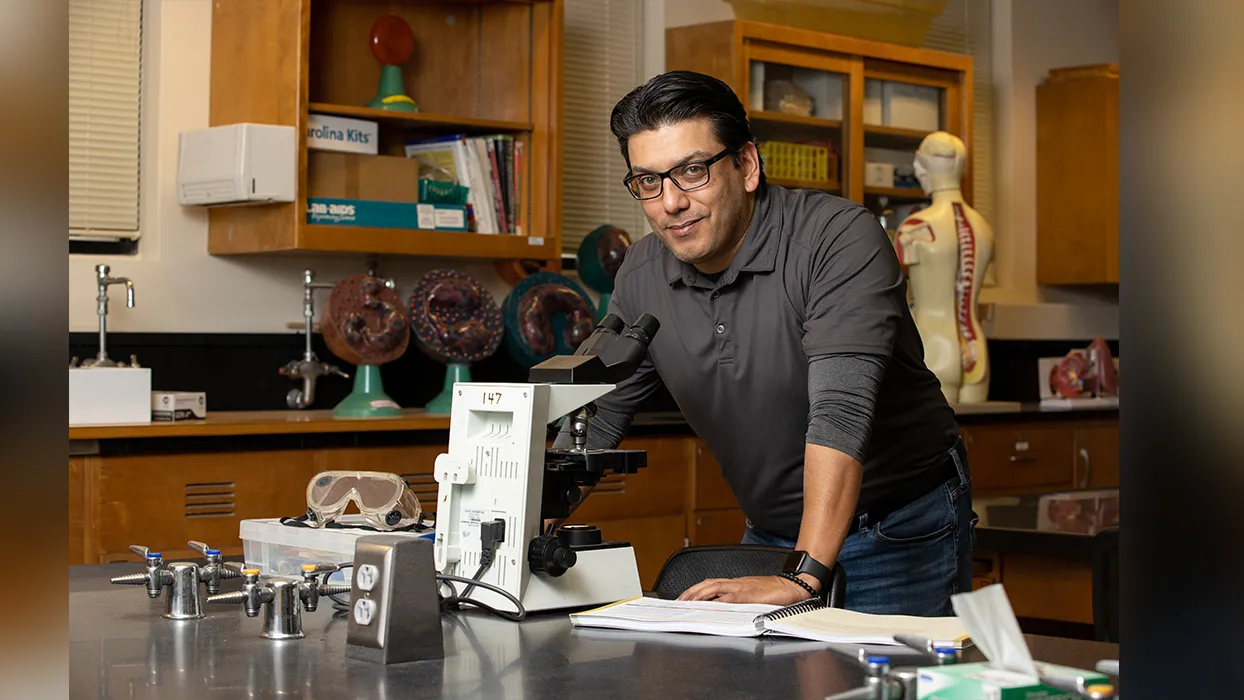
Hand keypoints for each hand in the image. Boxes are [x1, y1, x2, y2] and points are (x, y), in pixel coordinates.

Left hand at [677, 575, 816, 605]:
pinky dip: (718, 602)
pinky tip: (709, 607)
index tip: (685, 597)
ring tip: (687, 602)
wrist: (794, 584)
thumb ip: (741, 598)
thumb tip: (726, 607)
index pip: (712, 584)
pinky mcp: (750, 595)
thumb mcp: (755, 593)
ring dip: (699, 594)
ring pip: (715, 587)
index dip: (697, 589)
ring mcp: (742, 588)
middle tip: (679, 601)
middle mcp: (737, 583)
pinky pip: (730, 598)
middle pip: (708, 584)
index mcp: (737, 583)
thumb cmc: (777, 591)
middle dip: (692, 592)